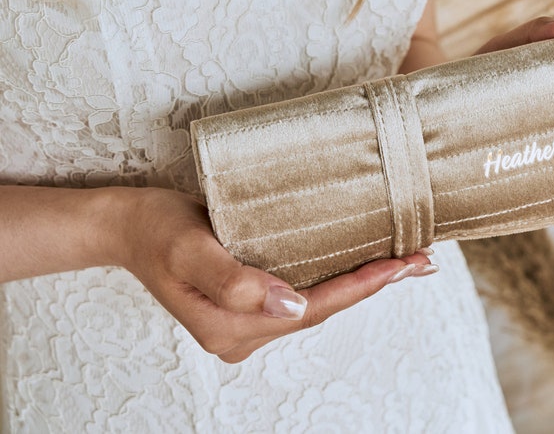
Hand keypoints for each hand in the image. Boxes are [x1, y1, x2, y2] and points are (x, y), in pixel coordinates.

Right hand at [112, 187, 433, 362]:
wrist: (128, 225)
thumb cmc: (156, 230)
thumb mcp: (188, 249)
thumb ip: (234, 281)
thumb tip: (291, 307)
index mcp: (231, 327)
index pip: (314, 308)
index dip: (362, 286)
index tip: (405, 264)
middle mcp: (244, 331)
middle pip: (323, 309)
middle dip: (374, 284)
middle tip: (421, 259)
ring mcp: (246, 319)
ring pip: (317, 302)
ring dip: (360, 281)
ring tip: (405, 260)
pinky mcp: (249, 299)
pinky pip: (303, 291)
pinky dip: (336, 275)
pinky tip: (359, 261)